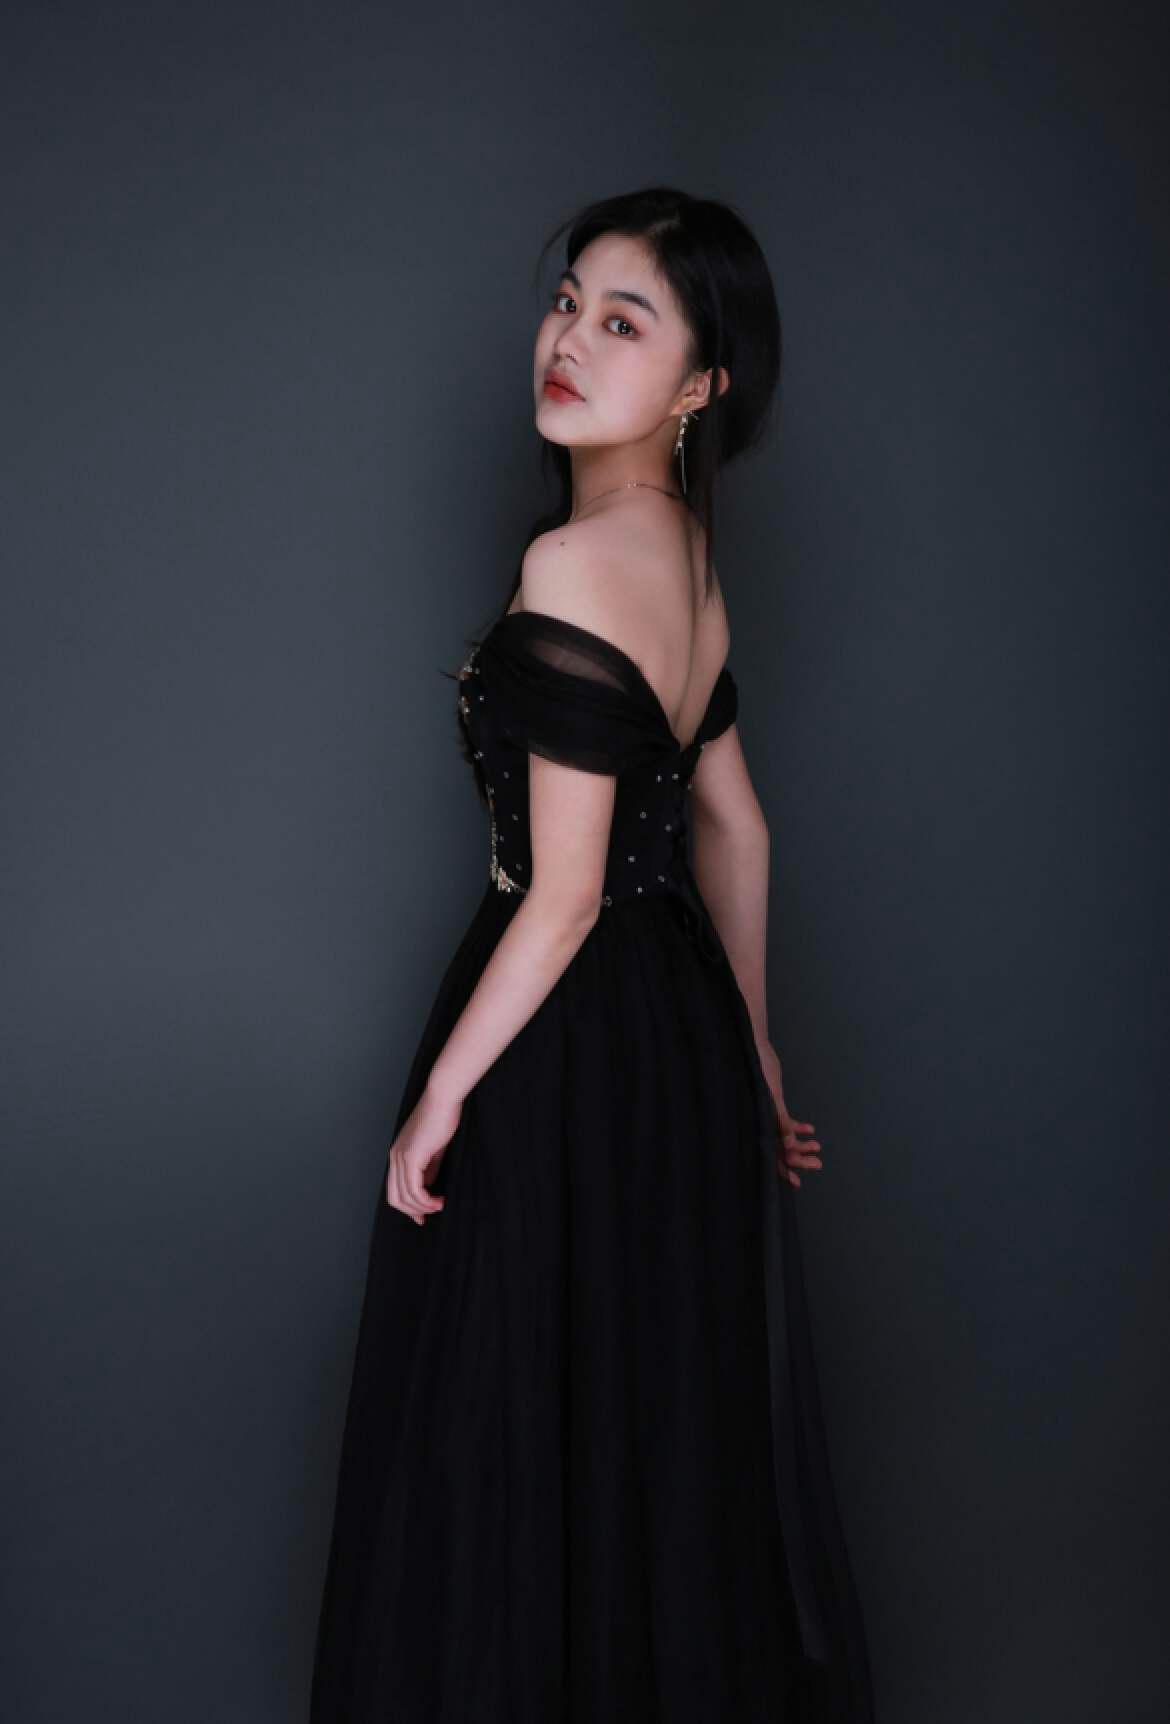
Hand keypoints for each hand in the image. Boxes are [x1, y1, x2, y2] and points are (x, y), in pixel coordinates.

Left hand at [385, 1082, 460, 1224]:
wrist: (443, 1099)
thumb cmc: (442, 1118)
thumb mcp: (433, 1150)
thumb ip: (428, 1168)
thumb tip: (427, 1188)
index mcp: (398, 1154)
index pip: (395, 1190)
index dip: (408, 1207)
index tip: (424, 1214)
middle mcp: (394, 1157)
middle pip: (395, 1198)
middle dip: (414, 1211)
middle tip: (432, 1213)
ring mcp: (401, 1157)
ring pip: (405, 1196)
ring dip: (423, 1207)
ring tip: (440, 1204)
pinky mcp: (411, 1157)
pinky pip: (414, 1189)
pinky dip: (426, 1200)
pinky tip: (438, 1199)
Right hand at [755, 1039, 822, 1188]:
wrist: (753, 1049)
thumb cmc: (758, 1069)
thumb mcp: (771, 1096)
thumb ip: (779, 1119)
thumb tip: (790, 1145)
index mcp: (757, 1123)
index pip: (769, 1155)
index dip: (782, 1170)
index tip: (797, 1182)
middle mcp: (761, 1122)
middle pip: (780, 1150)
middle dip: (799, 1159)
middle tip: (818, 1164)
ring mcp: (766, 1115)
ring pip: (784, 1138)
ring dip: (801, 1144)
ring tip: (818, 1148)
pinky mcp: (771, 1105)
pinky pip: (785, 1121)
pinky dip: (797, 1127)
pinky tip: (810, 1130)